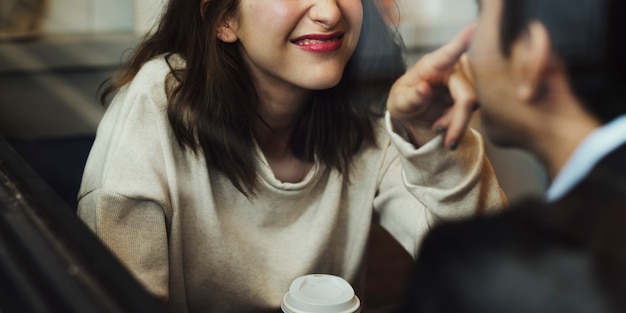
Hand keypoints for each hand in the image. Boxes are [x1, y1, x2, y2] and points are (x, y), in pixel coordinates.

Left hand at [387, 24, 476, 149]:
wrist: (413, 112)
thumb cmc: (404, 100)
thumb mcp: (399, 102)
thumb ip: (410, 97)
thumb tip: (424, 89)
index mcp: (433, 64)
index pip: (450, 52)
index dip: (463, 40)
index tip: (475, 27)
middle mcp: (454, 67)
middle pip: (468, 95)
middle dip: (456, 121)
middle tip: (440, 135)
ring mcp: (467, 78)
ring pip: (474, 106)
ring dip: (456, 122)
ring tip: (437, 126)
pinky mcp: (475, 91)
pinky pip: (475, 111)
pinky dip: (459, 123)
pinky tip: (446, 124)